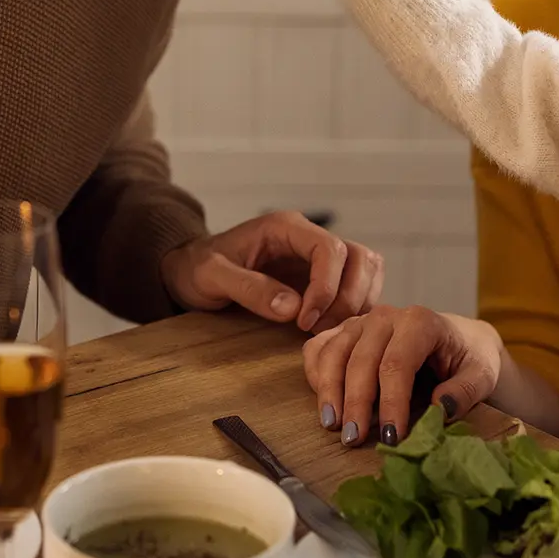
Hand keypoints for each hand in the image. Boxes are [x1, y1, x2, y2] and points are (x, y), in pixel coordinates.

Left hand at [161, 210, 382, 330]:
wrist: (191, 270)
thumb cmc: (198, 269)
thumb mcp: (212, 277)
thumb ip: (249, 289)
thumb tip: (292, 307)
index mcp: (285, 228)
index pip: (331, 249)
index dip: (326, 287)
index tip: (304, 320)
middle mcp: (308, 237)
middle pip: (360, 257)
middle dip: (349, 297)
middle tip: (320, 328)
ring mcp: (318, 257)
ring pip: (367, 269)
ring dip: (358, 302)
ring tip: (326, 329)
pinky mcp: (322, 276)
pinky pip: (359, 286)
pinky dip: (356, 307)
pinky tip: (331, 328)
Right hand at [304, 305, 503, 446]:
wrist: (458, 339)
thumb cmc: (468, 358)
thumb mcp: (483, 374)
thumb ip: (466, 390)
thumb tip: (440, 408)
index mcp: (420, 322)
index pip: (397, 364)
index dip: (390, 402)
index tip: (390, 437)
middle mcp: (386, 316)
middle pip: (361, 360)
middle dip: (355, 403)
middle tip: (353, 439)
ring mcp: (362, 322)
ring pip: (333, 352)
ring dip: (328, 391)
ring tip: (333, 426)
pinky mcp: (346, 331)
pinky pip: (318, 348)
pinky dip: (315, 374)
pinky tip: (324, 403)